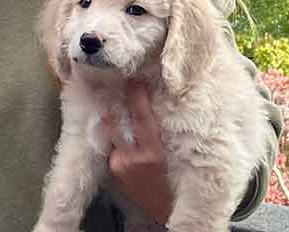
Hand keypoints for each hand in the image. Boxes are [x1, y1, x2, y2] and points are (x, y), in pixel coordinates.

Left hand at [105, 80, 173, 223]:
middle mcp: (132, 158)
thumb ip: (159, 134)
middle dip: (115, 104)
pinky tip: (122, 136)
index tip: (134, 79)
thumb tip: (152, 107)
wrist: (164, 211)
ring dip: (115, 122)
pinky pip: (114, 148)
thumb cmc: (175, 181)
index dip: (136, 96)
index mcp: (153, 153)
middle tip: (115, 85)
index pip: (141, 117)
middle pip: (117, 123)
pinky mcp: (113, 171)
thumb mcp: (172, 155)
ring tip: (114, 105)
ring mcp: (119, 166)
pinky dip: (117, 140)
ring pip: (113, 135)